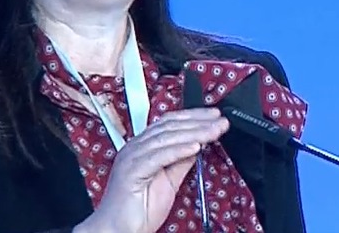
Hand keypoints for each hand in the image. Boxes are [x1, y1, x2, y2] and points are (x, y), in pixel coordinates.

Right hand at [74, 108, 229, 232]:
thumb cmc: (139, 209)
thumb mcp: (169, 181)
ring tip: (214, 131)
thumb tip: (197, 145)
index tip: (215, 116)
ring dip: (195, 133)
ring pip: (167, 138)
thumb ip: (181, 162)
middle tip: (221, 121)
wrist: (117, 230)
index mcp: (143, 147)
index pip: (170, 123)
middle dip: (199, 122)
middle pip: (171, 127)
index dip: (194, 117)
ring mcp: (132, 158)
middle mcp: (136, 148)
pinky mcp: (131, 171)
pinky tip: (196, 147)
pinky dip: (178, 150)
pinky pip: (158, 157)